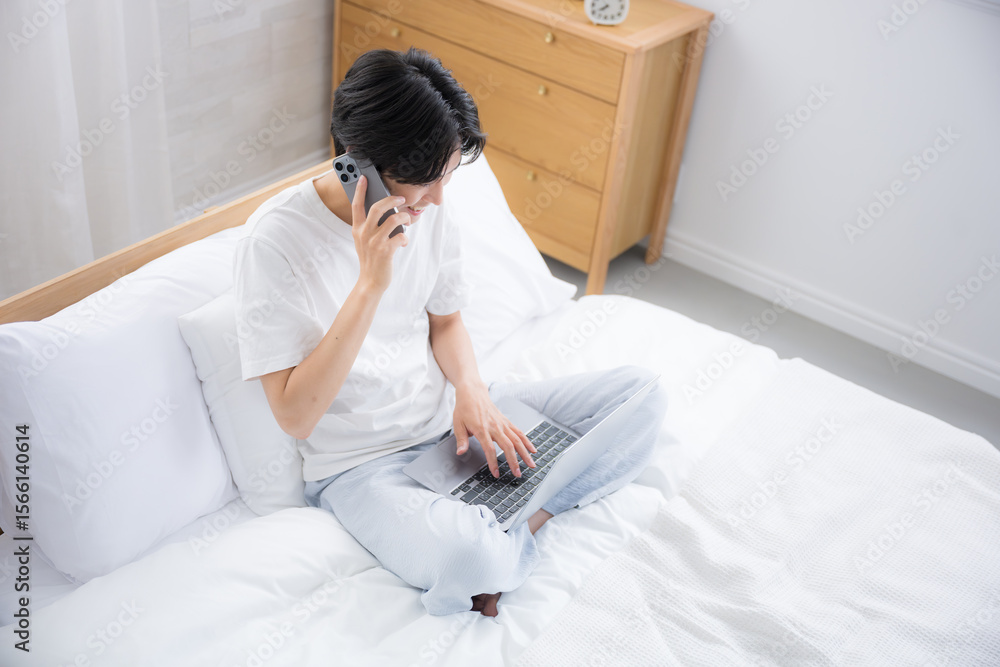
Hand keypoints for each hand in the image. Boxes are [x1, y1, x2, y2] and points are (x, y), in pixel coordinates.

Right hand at [351, 174, 410, 292]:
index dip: (359, 190)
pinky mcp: (386, 251)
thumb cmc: (371, 258)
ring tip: (407, 222)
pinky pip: (401, 236)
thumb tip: (387, 210)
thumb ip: (370, 226)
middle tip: (402, 199)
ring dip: (404, 218)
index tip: (363, 177)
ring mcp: (374, 242)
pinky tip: (403, 243)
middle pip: (378, 207)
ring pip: (394, 219)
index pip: (357, 205)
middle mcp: (364, 233)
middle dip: (392, 199)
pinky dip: (405, 238)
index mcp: (357, 229)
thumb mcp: (364, 241)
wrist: (371, 281)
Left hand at [453, 383, 536, 477]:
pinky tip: (532, 450)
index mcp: (482, 429)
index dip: (493, 462)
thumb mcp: (457, 424)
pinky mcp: (506, 421)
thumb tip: (460, 452)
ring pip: (517, 440)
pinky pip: (519, 432)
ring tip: (531, 465)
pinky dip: (527, 441)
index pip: (490, 449)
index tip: (496, 473)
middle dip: (514, 461)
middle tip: (518, 474)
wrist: (473, 392)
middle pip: (508, 446)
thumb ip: (461, 440)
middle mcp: (494, 427)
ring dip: (525, 453)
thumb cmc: (465, 408)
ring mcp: (502, 424)